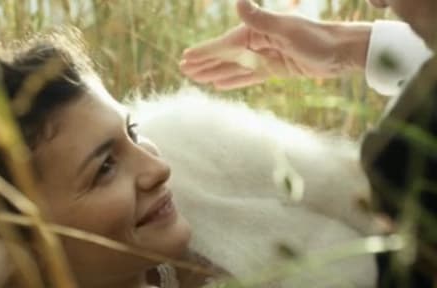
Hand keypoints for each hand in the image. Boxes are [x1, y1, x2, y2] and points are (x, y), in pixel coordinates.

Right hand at [179, 0, 370, 89]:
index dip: (204, 53)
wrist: (344, 52)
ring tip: (198, 79)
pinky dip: (234, 80)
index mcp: (258, 32)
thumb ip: (260, 19)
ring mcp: (266, 57)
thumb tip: (238, 2)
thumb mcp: (288, 30)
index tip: (186, 58)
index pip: (225, 45)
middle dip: (205, 63)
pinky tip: (221, 84)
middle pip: (225, 56)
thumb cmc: (318, 39)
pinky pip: (249, 76)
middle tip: (184, 70)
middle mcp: (259, 44)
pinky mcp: (275, 69)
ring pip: (234, 67)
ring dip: (215, 73)